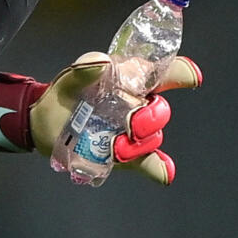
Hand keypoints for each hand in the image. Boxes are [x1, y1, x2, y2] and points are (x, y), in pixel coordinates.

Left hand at [29, 51, 201, 184]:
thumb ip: (86, 69)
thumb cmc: (66, 93)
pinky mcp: (126, 155)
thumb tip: (101, 64)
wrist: (46, 122)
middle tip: (131, 125)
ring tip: (114, 147)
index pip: (164, 73)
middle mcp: (139, 105)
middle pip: (160, 110)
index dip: (181, 73)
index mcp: (131, 81)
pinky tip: (164, 173)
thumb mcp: (72, 78)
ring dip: (137, 145)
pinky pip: (149, 163)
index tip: (192, 78)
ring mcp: (134, 132)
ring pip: (152, 138)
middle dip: (150, 118)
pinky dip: (159, 168)